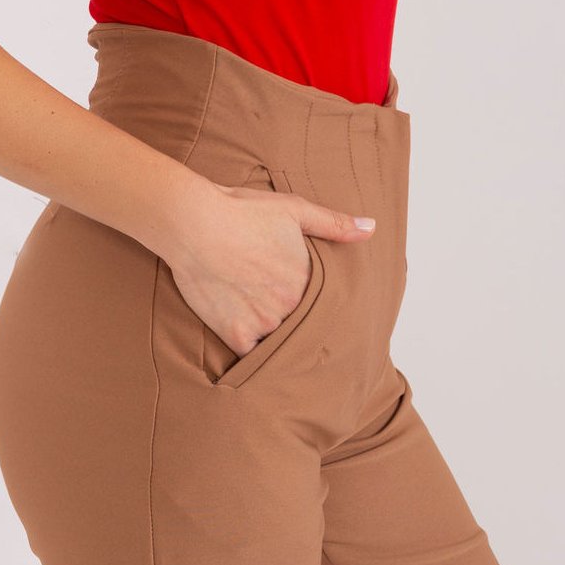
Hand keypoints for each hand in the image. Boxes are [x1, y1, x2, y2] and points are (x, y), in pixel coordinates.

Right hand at [168, 182, 375, 359]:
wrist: (193, 223)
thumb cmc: (241, 211)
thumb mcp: (293, 209)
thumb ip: (334, 223)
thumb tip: (371, 228)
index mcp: (308, 280)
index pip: (322, 302)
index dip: (312, 300)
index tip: (301, 297)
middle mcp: (291, 307)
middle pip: (300, 323)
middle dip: (293, 318)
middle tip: (277, 308)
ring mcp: (264, 324)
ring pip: (278, 341)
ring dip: (273, 334)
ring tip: (261, 322)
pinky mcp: (236, 335)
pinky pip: (250, 355)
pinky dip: (249, 348)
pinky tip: (244, 335)